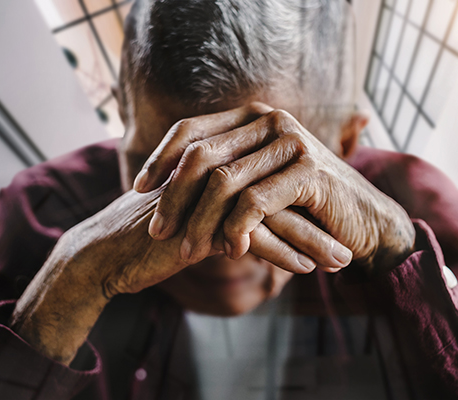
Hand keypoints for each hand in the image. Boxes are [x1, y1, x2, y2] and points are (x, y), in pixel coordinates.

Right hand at [11, 181, 344, 362]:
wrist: (106, 253)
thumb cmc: (151, 234)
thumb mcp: (193, 214)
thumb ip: (224, 206)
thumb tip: (259, 216)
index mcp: (214, 167)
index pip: (271, 179)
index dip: (304, 201)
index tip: (333, 220)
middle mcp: (213, 176)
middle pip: (279, 192)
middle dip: (319, 219)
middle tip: (351, 238)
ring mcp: (206, 199)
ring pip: (272, 215)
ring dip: (310, 239)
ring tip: (341, 259)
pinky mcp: (198, 226)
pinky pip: (250, 238)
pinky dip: (281, 254)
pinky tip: (305, 268)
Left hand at [134, 102, 414, 271]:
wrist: (363, 220)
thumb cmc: (305, 206)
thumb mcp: (260, 183)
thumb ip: (225, 174)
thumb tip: (167, 186)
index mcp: (253, 118)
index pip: (191, 129)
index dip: (160, 158)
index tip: (138, 189)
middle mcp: (270, 121)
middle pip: (201, 155)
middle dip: (172, 197)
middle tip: (157, 230)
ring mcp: (291, 142)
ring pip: (224, 182)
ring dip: (200, 221)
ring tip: (187, 250)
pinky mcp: (309, 170)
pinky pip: (256, 202)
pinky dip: (237, 228)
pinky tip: (230, 251)